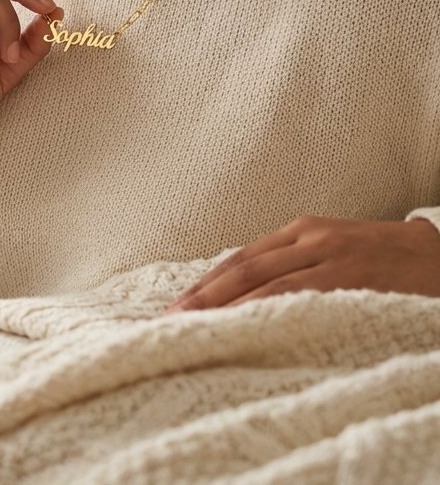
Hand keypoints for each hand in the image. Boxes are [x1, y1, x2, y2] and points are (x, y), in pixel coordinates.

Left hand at [167, 215, 439, 312]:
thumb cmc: (386, 261)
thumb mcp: (336, 253)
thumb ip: (297, 268)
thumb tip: (247, 296)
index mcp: (301, 231)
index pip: (240, 259)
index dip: (206, 283)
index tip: (177, 306)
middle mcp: (309, 237)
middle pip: (242, 267)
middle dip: (204, 295)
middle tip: (172, 319)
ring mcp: (330, 255)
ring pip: (263, 282)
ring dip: (225, 306)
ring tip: (196, 327)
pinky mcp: (351, 276)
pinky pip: (298, 294)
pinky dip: (265, 310)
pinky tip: (244, 327)